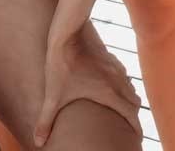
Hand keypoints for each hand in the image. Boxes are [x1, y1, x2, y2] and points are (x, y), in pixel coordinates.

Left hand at [32, 22, 139, 145]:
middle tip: (128, 125)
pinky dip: (122, 84)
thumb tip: (37, 142)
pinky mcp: (110, 58)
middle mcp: (116, 81)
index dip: (136, 127)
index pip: (131, 113)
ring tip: (120, 108)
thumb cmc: (60, 66)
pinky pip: (123, 74)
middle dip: (133, 114)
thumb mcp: (53, 96)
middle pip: (134, 102)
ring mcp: (115, 67)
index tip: (137, 136)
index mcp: (108, 93)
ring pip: (130, 87)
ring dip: (128, 98)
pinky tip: (110, 86)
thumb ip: (46, 120)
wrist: (67, 34)